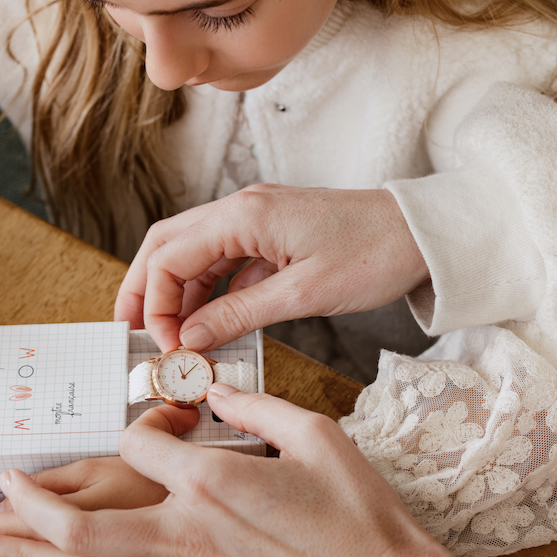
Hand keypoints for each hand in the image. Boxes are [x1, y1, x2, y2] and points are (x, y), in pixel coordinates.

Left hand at [0, 386, 494, 556]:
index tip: (159, 419)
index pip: (140, 443)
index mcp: (214, 482)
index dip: (141, 423)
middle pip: (83, 525)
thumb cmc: (357, 514)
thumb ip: (256, 407)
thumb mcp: (317, 438)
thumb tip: (218, 392)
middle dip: (27, 512)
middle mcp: (187, 532)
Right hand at [114, 184, 428, 352]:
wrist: (423, 234)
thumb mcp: (304, 293)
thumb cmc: (374, 254)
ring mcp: (255, 219)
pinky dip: (209, 292)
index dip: (154, 304)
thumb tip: (189, 339)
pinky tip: (210, 324)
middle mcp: (241, 209)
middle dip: (144, 290)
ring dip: (176, 294)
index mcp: (244, 215)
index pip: (169, 256)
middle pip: (168, 246)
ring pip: (193, 254)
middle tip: (133, 334)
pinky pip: (225, 262)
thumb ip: (240, 314)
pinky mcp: (271, 233)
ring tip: (171, 339)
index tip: (164, 348)